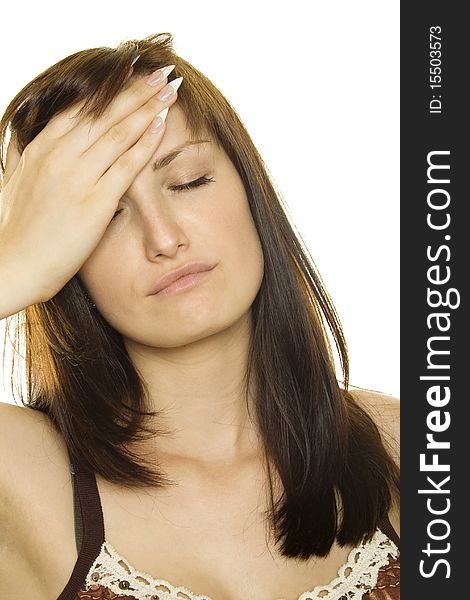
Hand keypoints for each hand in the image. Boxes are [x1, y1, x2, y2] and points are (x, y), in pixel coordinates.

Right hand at [0, 66, 180, 305]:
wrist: (13, 264)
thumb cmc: (15, 229)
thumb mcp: (14, 183)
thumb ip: (26, 159)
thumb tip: (26, 144)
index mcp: (42, 149)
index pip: (82, 109)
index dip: (111, 91)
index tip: (132, 76)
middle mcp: (59, 156)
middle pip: (105, 113)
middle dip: (137, 90)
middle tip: (162, 73)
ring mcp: (77, 177)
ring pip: (119, 133)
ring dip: (148, 108)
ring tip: (170, 90)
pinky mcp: (94, 202)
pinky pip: (126, 166)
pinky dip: (146, 143)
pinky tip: (162, 126)